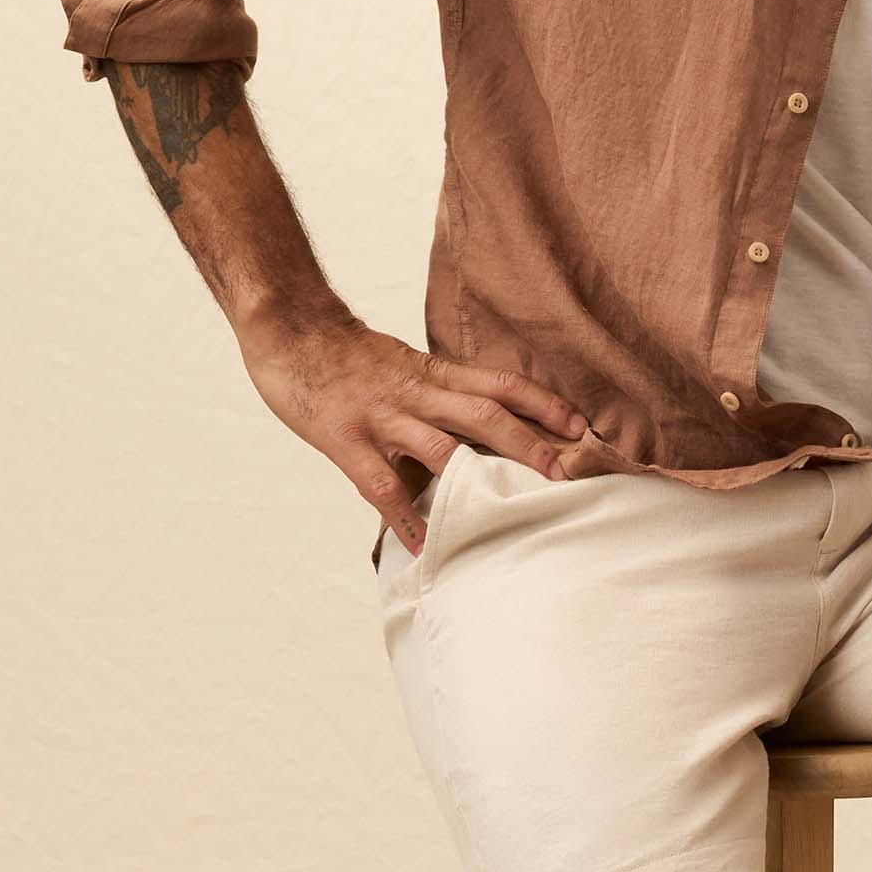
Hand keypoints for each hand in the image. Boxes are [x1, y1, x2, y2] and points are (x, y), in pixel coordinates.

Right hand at [241, 316, 590, 556]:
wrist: (290, 327)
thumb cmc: (349, 356)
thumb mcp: (406, 368)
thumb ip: (440, 398)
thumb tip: (480, 439)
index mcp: (434, 374)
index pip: (500, 384)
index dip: (544, 403)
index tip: (581, 425)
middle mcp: (416, 393)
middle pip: (484, 414)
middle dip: (528, 443)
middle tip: (566, 473)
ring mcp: (382, 416)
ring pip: (440, 447)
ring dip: (476, 480)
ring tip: (508, 510)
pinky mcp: (346, 438)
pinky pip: (380, 484)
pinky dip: (405, 516)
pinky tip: (424, 544)